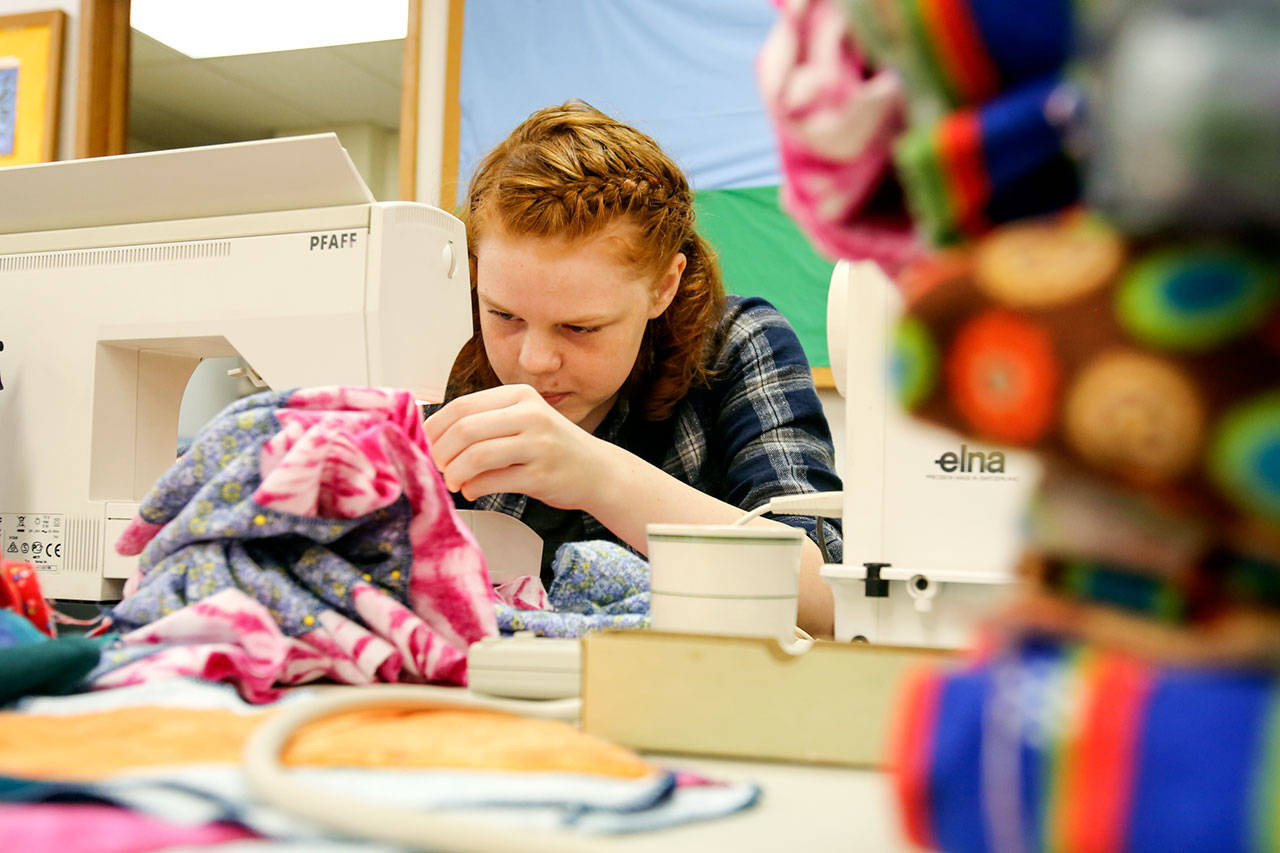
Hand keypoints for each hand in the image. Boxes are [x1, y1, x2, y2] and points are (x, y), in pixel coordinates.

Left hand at [423, 384, 608, 508]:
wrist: (597, 471)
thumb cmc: (550, 446)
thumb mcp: (522, 420)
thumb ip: (484, 422)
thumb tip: (430, 434)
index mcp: (519, 395)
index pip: (462, 405)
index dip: (436, 427)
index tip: (426, 444)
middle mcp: (530, 415)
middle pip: (465, 429)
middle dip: (441, 452)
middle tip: (436, 467)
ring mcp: (538, 444)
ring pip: (476, 455)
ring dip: (454, 473)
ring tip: (452, 482)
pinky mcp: (541, 475)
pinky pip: (493, 481)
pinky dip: (473, 488)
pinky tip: (471, 491)